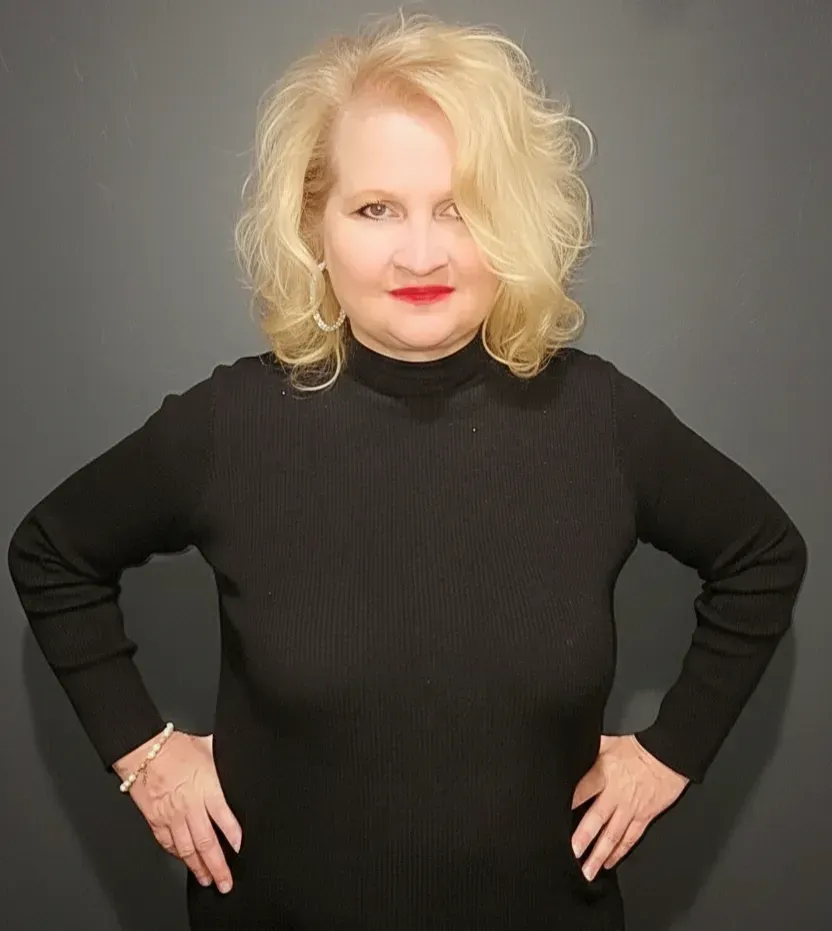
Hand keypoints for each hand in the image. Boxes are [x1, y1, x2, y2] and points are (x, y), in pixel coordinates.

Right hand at [113, 730, 242, 892]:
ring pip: (187, 849)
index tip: (240, 850)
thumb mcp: (208, 747)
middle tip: (226, 881)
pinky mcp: (156, 820)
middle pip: (207, 842)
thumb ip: (225, 759)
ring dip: (198, 867)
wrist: (142, 751)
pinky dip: (178, 855)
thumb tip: (240, 757)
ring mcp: (171, 816)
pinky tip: (185, 861)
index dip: (234, 836)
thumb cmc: (175, 747)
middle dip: (218, 866)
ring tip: (208, 879)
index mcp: (206, 787)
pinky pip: (168, 844)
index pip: (224, 818)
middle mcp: (189, 805)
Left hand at [570, 734, 689, 880]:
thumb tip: (570, 749)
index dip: (567, 805)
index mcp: (604, 774)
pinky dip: (619, 852)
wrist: (668, 756)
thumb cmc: (639, 749)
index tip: (553, 820)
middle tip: (570, 853)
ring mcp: (630, 809)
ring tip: (587, 871)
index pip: (581, 792)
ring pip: (612, 835)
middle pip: (596, 819)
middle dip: (582, 838)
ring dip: (599, 854)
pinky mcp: (644, 817)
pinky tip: (609, 862)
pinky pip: (630, 838)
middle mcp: (615, 795)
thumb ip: (588, 750)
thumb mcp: (608, 743)